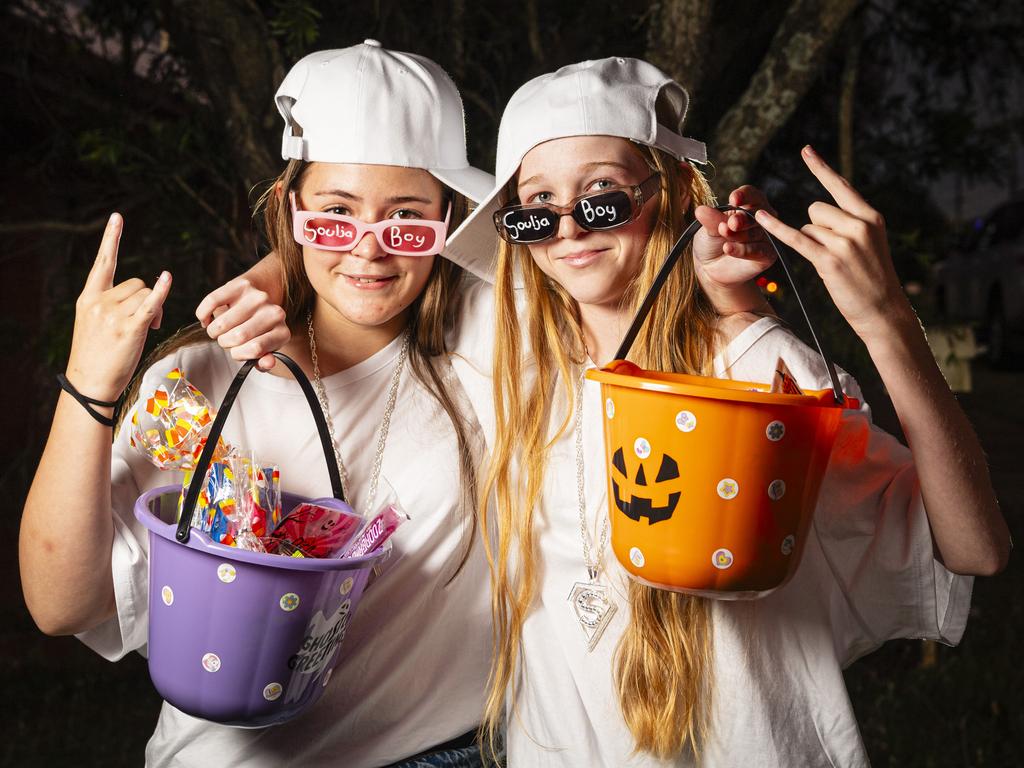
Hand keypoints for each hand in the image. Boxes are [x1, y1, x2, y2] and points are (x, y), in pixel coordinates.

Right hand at [66, 213, 171, 400]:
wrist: (89, 382)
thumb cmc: (96, 354)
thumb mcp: (94, 322)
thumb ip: (110, 304)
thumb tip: (143, 294)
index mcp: (89, 298)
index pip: (103, 263)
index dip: (112, 239)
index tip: (117, 218)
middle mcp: (100, 302)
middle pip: (137, 283)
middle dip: (148, 297)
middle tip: (148, 321)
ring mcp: (114, 315)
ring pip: (147, 295)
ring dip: (156, 309)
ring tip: (148, 328)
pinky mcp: (130, 328)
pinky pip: (151, 303)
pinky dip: (161, 291)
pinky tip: (167, 278)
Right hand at [196, 273, 288, 370]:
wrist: (261, 296)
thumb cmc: (258, 330)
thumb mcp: (263, 349)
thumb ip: (263, 360)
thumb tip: (267, 363)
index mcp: (282, 333)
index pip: (255, 349)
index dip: (239, 354)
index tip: (236, 351)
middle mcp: (274, 313)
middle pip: (238, 336)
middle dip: (225, 342)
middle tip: (226, 339)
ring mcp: (258, 297)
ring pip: (223, 323)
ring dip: (214, 331)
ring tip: (220, 330)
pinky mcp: (241, 285)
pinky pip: (213, 302)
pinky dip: (203, 314)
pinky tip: (206, 320)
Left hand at [692, 185, 777, 288]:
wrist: (710, 269)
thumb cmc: (712, 243)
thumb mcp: (708, 229)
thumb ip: (710, 220)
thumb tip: (701, 210)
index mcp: (747, 206)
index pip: (752, 195)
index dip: (745, 195)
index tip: (733, 199)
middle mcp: (760, 220)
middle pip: (757, 212)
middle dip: (742, 218)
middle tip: (731, 223)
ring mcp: (765, 237)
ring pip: (756, 232)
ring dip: (738, 234)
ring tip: (723, 234)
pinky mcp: (766, 255)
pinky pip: (757, 250)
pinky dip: (742, 250)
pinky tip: (728, 248)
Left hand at [754, 146, 911, 340]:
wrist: (883, 309)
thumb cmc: (872, 278)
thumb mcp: (869, 243)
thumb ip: (849, 223)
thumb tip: (815, 213)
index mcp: (870, 217)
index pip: (840, 186)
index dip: (821, 168)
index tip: (805, 150)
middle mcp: (859, 225)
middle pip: (816, 209)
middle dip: (815, 227)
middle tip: (832, 250)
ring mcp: (845, 243)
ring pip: (808, 227)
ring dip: (811, 243)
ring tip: (832, 262)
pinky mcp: (829, 261)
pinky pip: (796, 238)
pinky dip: (776, 229)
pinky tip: (761, 218)